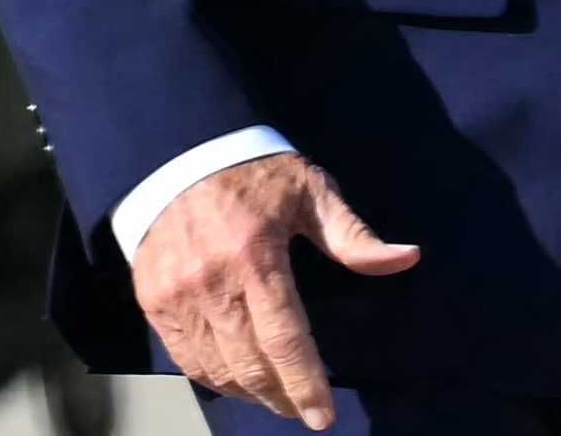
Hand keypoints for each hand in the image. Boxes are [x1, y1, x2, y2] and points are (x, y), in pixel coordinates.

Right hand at [131, 150, 420, 427]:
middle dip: (281, 397)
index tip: (324, 416)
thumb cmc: (256, 172)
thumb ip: (353, 235)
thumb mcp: (311, 191)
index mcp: (255, 256)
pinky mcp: (153, 302)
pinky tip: (237, 380)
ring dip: (249, 393)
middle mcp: (211, 282)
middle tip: (304, 410)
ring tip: (276, 398)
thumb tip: (406, 258)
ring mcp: (177, 296)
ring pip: (216, 370)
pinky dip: (213, 378)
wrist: (179, 152)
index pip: (284, 340)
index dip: (306, 384)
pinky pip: (185, 359)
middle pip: (249, 365)